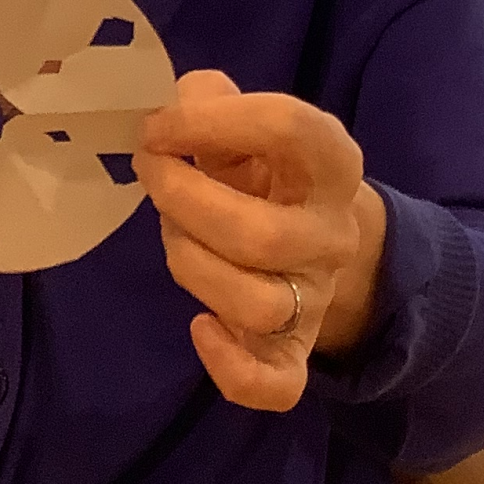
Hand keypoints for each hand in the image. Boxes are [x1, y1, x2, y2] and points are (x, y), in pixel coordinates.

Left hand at [134, 71, 388, 411]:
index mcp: (332, 163)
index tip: (158, 126)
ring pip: (258, 305)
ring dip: (193, 266)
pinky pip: (275, 384)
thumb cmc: (264, 171)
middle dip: (185, 203)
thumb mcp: (243, 125)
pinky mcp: (295, 351)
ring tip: (172, 234)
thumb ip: (207, 101)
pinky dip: (231, 366)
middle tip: (149, 172)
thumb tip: (173, 99)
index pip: (289, 129)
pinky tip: (199, 328)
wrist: (312, 237)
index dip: (211, 122)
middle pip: (262, 236)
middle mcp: (334, 234)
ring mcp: (316, 297)